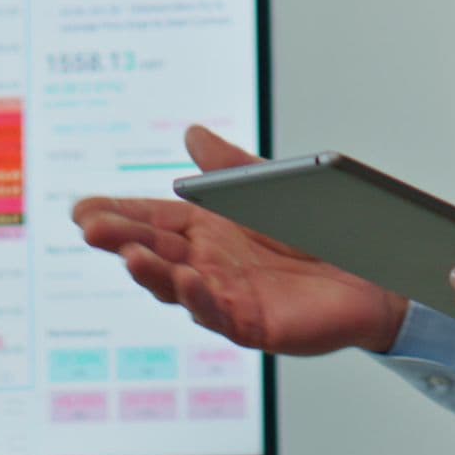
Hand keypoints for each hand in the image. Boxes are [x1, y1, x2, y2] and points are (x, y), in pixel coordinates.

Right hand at [72, 125, 407, 355]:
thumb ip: (228, 167)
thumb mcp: (265, 188)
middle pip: (156, 252)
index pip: (153, 220)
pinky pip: (222, 314)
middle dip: (121, 240)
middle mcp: (209, 264)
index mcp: (207, 229)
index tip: (82, 208)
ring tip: (129, 255)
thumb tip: (191, 133)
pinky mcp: (256, 322)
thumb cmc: (315, 230)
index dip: (118, 214)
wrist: (371, 267)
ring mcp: (229, 295)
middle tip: (91, 228)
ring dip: (152, 273)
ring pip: (179, 287)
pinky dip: (200, 299)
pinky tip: (185, 282)